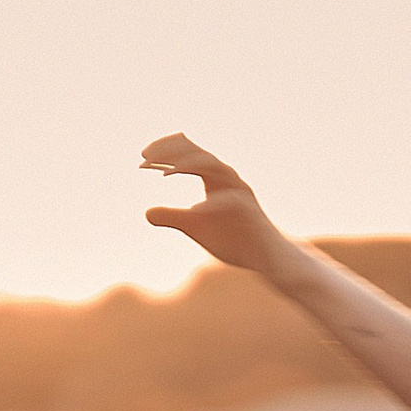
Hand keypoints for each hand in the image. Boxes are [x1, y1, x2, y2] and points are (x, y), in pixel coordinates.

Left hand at [141, 133, 284, 274]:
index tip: (142, 157)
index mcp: (215, 179)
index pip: (190, 154)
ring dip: (190, 167)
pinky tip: (195, 210)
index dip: (166, 151)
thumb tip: (146, 212)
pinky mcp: (252, 212)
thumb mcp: (196, 227)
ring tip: (165, 173)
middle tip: (145, 158)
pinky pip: (232, 202)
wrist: (268, 259)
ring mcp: (242, 194)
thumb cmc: (234, 239)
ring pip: (216, 168)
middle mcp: (228, 180)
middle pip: (199, 154)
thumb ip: (173, 217)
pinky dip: (214, 203)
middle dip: (172, 153)